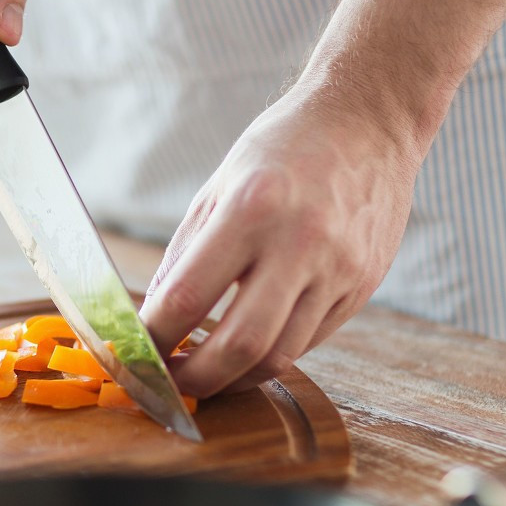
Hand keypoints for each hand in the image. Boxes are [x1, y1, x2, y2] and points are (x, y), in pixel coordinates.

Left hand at [141, 84, 423, 396]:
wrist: (369, 120)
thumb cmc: (285, 147)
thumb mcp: (220, 185)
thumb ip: (185, 254)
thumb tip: (154, 317)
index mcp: (251, 209)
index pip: (188, 296)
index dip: (154, 338)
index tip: (135, 354)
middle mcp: (299, 243)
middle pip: (240, 345)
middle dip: (195, 379)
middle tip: (170, 385)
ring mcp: (338, 270)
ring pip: (280, 356)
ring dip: (234, 378)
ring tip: (205, 373)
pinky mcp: (362, 287)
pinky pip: (309, 341)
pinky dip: (271, 354)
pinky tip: (249, 348)